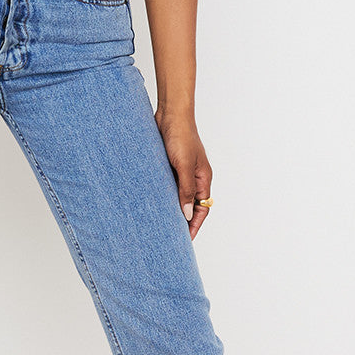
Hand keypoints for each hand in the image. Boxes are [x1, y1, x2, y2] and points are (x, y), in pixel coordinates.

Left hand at [154, 106, 211, 239]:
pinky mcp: (169, 165)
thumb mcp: (184, 165)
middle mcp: (194, 177)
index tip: (186, 240)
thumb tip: (187, 214)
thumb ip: (185, 190)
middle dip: (183, 221)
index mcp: (203, 178)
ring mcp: (182, 171)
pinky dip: (162, 195)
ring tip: (160, 224)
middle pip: (191, 205)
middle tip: (171, 236)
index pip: (202, 208)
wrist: (170, 114)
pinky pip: (167, 185)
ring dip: (171, 207)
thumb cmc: (181, 136)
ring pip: (178, 195)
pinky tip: (152, 203)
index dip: (194, 225)